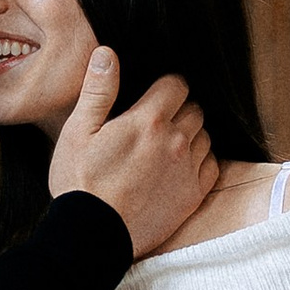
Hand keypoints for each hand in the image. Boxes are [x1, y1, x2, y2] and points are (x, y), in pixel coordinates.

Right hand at [49, 48, 214, 255]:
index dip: (166, 87)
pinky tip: (180, 167)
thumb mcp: (77, 132)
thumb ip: (98, 90)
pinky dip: (201, 161)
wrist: (92, 236)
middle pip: (194, 109)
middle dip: (178, 110)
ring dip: (191, 135)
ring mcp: (188, 170)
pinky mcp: (193, 196)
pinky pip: (212, 166)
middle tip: (156, 123)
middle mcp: (175, 142)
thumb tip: (107, 54)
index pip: (176, 85)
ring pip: (205, 136)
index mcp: (147, 121)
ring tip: (166, 146)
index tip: (154, 96)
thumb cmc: (80, 184)